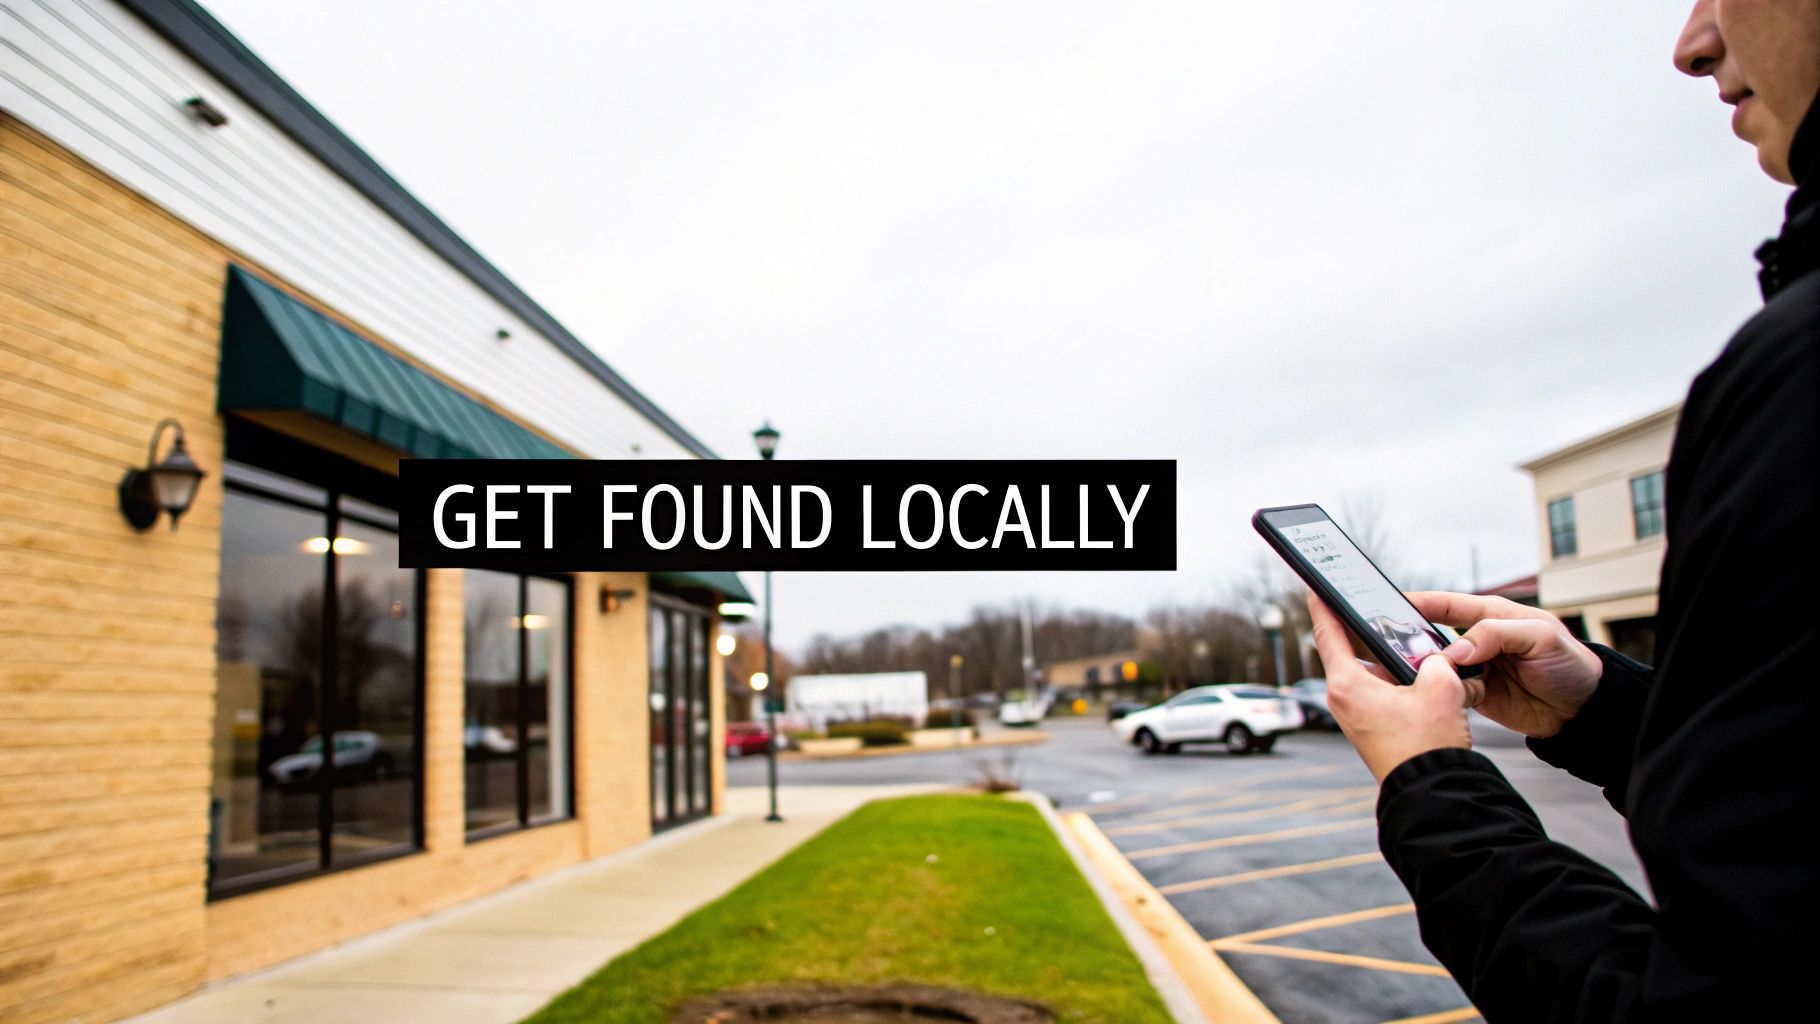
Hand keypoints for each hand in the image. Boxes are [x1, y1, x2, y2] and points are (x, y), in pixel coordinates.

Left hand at [1308, 593, 1473, 781]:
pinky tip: (1428, 685)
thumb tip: (1433, 657)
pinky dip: (1401, 685)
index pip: (1328, 633)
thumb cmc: (1427, 745)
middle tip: (1396, 622)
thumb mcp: (1441, 688)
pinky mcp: (1369, 728)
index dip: (1322, 605)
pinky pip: (1381, 694)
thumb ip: (1435, 660)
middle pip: (1355, 652)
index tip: (1314, 585)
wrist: (1431, 791)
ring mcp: (1354, 715)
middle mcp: (1343, 699)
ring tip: (1427, 661)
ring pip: (1374, 674)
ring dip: (1398, 666)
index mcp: (1347, 684)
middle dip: (1379, 638)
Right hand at [1406, 591, 1600, 739]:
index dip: (1418, 603)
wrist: (1584, 711)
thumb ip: (1497, 635)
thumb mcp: (1541, 637)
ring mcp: (1476, 668)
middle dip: (1409, 639)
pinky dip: (1436, 692)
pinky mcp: (1476, 693)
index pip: (1447, 604)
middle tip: (1386, 645)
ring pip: (1436, 665)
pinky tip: (1427, 694)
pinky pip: (1447, 690)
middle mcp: (1479, 640)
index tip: (1388, 605)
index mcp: (1492, 615)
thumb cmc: (1570, 664)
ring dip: (1421, 669)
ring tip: (1401, 672)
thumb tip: (1456, 651)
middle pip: (1433, 635)